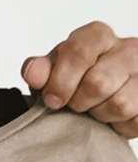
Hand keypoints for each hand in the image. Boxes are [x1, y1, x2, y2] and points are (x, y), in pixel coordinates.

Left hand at [21, 21, 137, 137]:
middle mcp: (129, 49)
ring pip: (119, 104)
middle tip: (73, 104)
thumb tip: (33, 74)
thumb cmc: (74, 76)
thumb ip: (39, 69)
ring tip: (94, 108)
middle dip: (78, 101)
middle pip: (98, 83)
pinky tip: (111, 116)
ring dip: (98, 114)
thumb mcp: (53, 68)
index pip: (78, 52)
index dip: (61, 81)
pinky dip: (117, 126)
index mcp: (98, 35)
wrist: (100, 92)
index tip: (51, 99)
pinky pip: (135, 121)